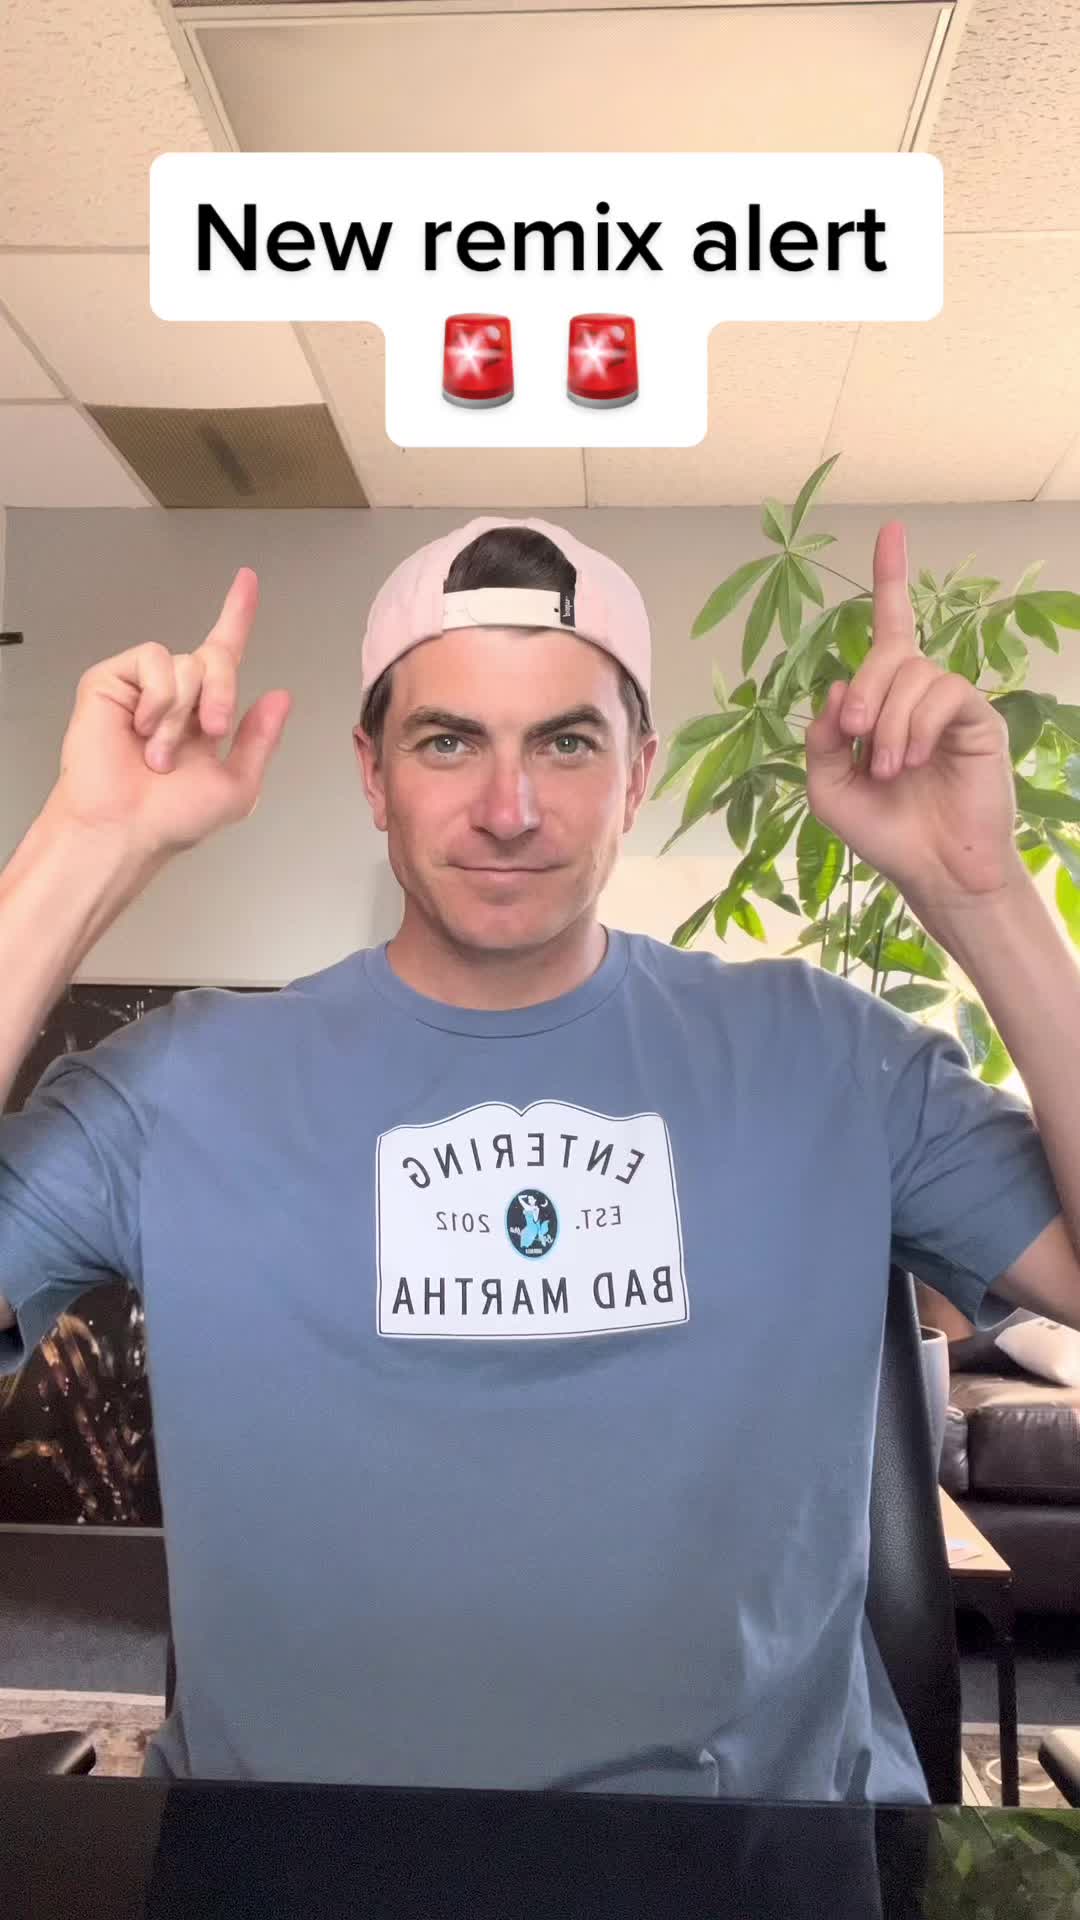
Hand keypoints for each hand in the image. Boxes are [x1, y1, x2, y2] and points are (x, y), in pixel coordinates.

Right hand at [47, 569, 291, 858]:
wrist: (125, 830)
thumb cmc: (170, 819)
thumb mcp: (237, 786)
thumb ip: (261, 739)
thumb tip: (280, 697)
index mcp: (204, 713)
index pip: (224, 653)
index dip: (236, 615)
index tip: (246, 580)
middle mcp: (175, 695)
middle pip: (217, 657)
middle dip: (224, 693)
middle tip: (212, 731)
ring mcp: (143, 686)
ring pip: (187, 662)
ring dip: (183, 712)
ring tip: (160, 751)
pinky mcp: (112, 680)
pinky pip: (153, 660)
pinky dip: (158, 698)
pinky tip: (141, 727)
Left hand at [803, 521, 1026, 919]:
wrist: (934, 870)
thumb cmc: (884, 832)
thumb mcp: (828, 787)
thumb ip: (820, 737)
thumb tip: (837, 687)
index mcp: (884, 702)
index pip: (890, 628)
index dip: (891, 579)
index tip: (892, 532)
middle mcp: (919, 694)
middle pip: (888, 651)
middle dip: (865, 688)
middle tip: (853, 734)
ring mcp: (950, 705)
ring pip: (913, 674)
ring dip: (888, 722)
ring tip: (887, 769)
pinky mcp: (979, 719)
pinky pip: (946, 692)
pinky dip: (919, 724)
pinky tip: (913, 760)